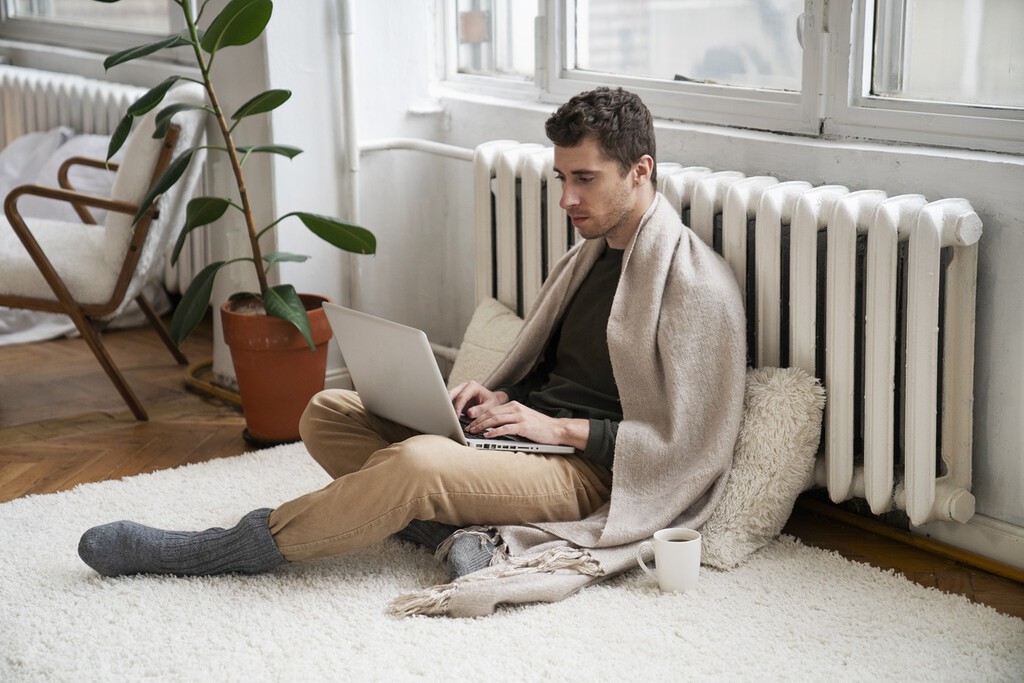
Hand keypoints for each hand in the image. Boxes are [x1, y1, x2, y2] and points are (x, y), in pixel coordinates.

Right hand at [448, 380, 509, 419]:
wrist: (493, 401)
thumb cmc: (493, 402)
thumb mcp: (490, 406)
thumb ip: (480, 409)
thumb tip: (469, 413)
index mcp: (472, 386)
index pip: (461, 397)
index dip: (457, 407)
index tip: (455, 417)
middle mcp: (464, 387)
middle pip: (451, 394)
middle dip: (447, 405)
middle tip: (447, 417)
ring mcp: (459, 392)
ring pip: (448, 398)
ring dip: (446, 408)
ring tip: (446, 418)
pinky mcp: (457, 399)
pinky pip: (449, 403)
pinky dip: (448, 410)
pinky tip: (448, 418)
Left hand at [461, 398, 590, 450]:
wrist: (557, 429)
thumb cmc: (540, 427)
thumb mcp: (523, 419)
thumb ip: (509, 419)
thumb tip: (492, 427)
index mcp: (514, 405)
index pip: (492, 409)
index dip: (479, 416)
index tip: (470, 422)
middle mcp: (516, 408)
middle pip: (491, 413)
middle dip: (477, 421)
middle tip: (468, 428)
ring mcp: (520, 417)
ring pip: (496, 419)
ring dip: (482, 426)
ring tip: (473, 432)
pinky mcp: (524, 426)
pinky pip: (505, 428)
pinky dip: (494, 432)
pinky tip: (487, 436)